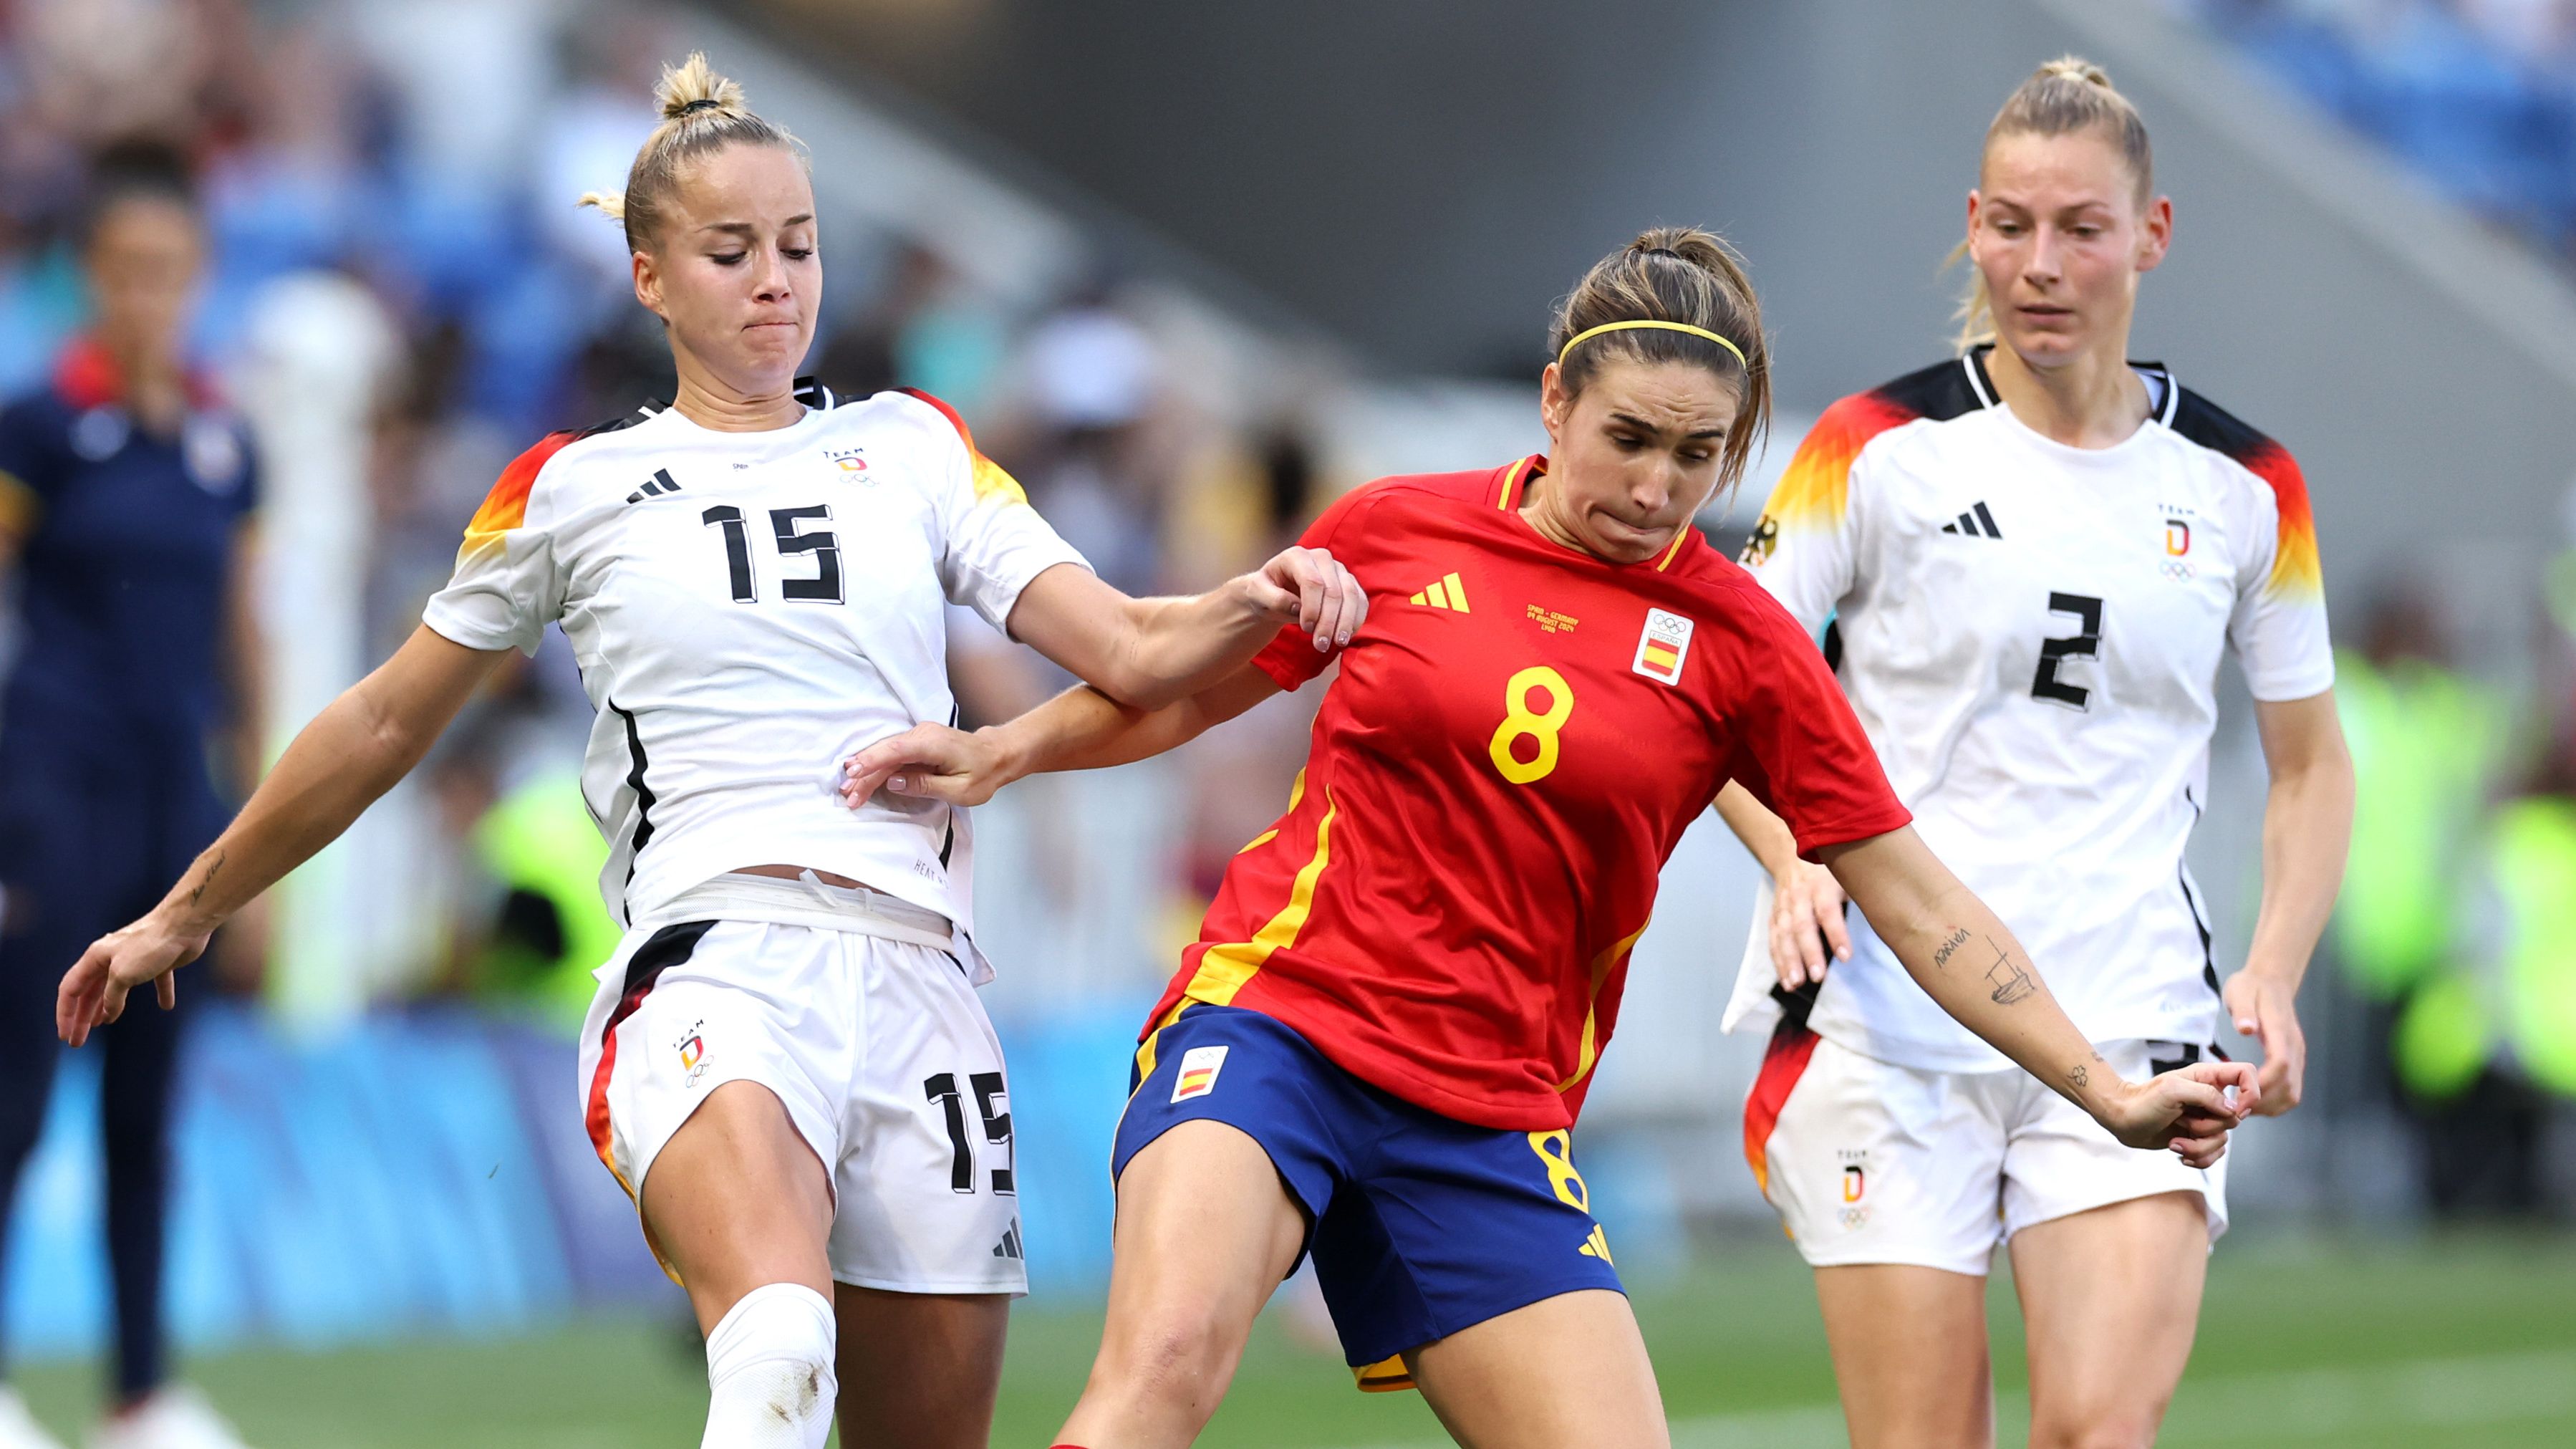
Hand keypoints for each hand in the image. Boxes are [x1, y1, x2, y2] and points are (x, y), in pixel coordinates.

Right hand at [57, 913, 209, 1046]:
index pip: (71, 989)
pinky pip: (157, 981)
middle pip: (91, 992)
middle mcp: (111, 958)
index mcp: (95, 958)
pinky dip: (160, 994)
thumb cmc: (150, 946)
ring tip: (104, 1024)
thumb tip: (108, 1013)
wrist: (185, 924)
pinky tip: (167, 1006)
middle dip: (83, 1017)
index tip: (65, 1035)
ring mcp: (135, 960)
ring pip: (116, 989)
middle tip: (78, 1041)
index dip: (65, 1013)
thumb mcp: (123, 975)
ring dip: (109, 1008)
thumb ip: (112, 996)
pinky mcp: (159, 962)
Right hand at [839, 723, 1010, 808]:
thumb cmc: (984, 773)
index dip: (872, 761)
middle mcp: (923, 734)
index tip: (854, 774)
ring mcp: (919, 735)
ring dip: (867, 771)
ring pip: (886, 753)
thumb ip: (925, 785)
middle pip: (885, 752)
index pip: (896, 750)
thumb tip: (894, 782)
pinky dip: (877, 766)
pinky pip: (892, 753)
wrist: (997, 754)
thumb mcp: (960, 789)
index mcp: (934, 743)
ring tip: (850, 790)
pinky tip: (862, 777)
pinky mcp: (917, 742)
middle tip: (848, 795)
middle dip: (864, 773)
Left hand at [1244, 546, 1365, 652]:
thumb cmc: (1265, 592)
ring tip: (1338, 643)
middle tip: (1321, 645)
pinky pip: (1360, 600)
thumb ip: (1273, 599)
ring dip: (1346, 622)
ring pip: (1351, 595)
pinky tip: (1347, 635)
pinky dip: (1356, 619)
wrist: (1276, 592)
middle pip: (1334, 591)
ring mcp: (1338, 569)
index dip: (1312, 608)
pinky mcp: (1348, 583)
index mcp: (1296, 556)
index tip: (1305, 629)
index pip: (1312, 582)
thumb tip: (1297, 608)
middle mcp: (1321, 558)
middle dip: (1329, 621)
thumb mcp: (1257, 594)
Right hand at [1768, 858, 1849, 989]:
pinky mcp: (1775, 917)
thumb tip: (1891, 915)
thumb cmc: (1827, 869)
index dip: (1836, 934)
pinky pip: (1774, 941)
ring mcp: (1784, 907)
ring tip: (1796, 983)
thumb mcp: (1846, 873)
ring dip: (1789, 961)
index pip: (1827, 910)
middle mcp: (1799, 895)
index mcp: (1821, 884)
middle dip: (1808, 953)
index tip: (1845, 957)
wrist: (1790, 854)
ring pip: (1783, 935)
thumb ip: (1861, 892)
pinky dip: (1779, 962)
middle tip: (1817, 977)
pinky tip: (1787, 980)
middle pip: (1802, 926)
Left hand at [2092, 1060, 2258, 1167]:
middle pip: (2235, 1117)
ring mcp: (2205, 1118)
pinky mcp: (2198, 1137)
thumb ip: (2206, 1095)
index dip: (2251, 1092)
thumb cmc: (2141, 1101)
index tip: (2236, 1110)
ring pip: (2223, 1139)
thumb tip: (2233, 1110)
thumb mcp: (2173, 1091)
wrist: (2122, 1120)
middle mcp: (2210, 1097)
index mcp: (2207, 1077)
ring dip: (2198, 1146)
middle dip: (2208, 1127)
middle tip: (2182, 1121)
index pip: (2246, 1073)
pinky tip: (2179, 1153)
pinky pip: (2215, 1153)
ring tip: (2174, 1141)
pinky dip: (2198, 1157)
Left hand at [2222, 969, 2305, 1115]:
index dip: (2263, 1085)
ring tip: (2242, 1107)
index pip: (2280, 1065)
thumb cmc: (2251, 986)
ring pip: (2293, 1094)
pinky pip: (2290, 1090)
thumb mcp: (2240, 991)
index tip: (2241, 1096)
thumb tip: (2246, 1028)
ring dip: (2269, 1107)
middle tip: (2236, 1109)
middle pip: (2289, 1088)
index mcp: (2280, 1031)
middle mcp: (2294, 1047)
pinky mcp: (2293, 1061)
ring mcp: (2296, 1056)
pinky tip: (2251, 1100)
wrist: (2271, 981)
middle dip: (2263, 1103)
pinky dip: (2274, 1102)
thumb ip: (2243, 1009)